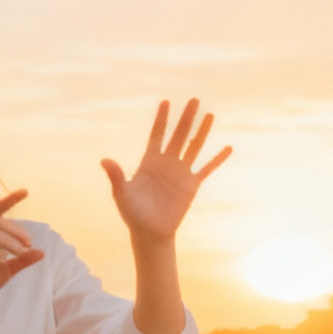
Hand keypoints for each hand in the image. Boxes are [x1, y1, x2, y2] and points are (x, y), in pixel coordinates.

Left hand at [101, 99, 231, 244]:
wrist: (149, 233)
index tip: (167, 102)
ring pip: (194, 147)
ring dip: (202, 132)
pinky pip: (207, 169)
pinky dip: (217, 159)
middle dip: (186, 118)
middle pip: (178, 135)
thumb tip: (104, 160)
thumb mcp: (122, 194)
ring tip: (210, 115)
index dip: (162, 119)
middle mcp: (166, 163)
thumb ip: (116, 176)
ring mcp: (180, 173)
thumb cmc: (132, 214)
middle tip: (194, 100)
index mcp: (149, 162)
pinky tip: (228, 148)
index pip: (157, 135)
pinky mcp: (191, 186)